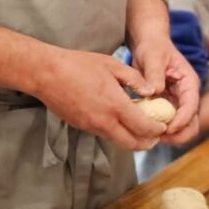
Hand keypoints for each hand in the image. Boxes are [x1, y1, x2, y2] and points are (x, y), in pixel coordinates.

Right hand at [31, 47, 165, 149]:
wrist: (46, 74)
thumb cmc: (78, 65)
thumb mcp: (112, 65)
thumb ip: (134, 79)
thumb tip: (150, 91)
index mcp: (115, 105)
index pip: (144, 127)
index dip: (157, 130)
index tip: (163, 125)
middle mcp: (104, 121)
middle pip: (133, 144)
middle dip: (148, 142)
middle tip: (155, 134)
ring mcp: (91, 126)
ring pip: (118, 142)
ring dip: (132, 139)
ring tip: (140, 128)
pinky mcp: (82, 127)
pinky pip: (105, 135)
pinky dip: (117, 133)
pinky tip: (119, 120)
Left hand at [130, 38, 200, 145]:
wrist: (148, 45)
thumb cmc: (153, 47)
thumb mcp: (153, 56)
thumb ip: (155, 73)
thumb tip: (155, 91)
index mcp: (189, 83)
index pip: (191, 106)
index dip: (181, 120)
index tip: (167, 128)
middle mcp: (187, 95)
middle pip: (191, 123)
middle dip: (178, 134)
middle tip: (159, 137)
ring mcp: (178, 103)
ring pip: (181, 127)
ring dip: (170, 136)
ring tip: (151, 136)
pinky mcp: (167, 107)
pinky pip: (167, 123)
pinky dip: (159, 129)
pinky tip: (146, 130)